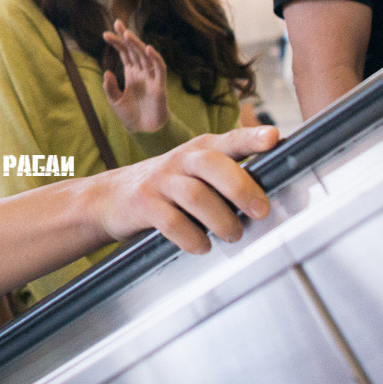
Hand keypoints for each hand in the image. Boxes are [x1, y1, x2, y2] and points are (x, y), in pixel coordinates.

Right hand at [87, 126, 276, 253]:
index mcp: (199, 150)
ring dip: (220, 219)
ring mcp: (160, 181)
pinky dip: (192, 237)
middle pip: (211, 163)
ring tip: (233, 235)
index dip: (251, 137)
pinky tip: (202, 246)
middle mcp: (180, 160)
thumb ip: (226, 176)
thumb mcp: (194, 172)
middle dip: (240, 186)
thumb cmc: (167, 187)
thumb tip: (269, 200)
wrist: (110, 198)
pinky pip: (171, 221)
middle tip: (261, 211)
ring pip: (194, 195)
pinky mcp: (142, 204)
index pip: (229, 140)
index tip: (273, 138)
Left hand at [99, 20, 168, 133]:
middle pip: (134, 50)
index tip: (106, 33)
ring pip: (145, 56)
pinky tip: (148, 49)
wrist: (144, 132)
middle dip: (127, 37)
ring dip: (137, 44)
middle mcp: (142, 72)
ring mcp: (151, 77)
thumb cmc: (131, 116)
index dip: (117, 43)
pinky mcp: (160, 85)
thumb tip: (107, 72)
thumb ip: (110, 88)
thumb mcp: (115, 101)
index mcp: (131, 74)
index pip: (124, 53)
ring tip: (127, 34)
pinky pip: (160, 69)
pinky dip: (155, 59)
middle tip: (118, 23)